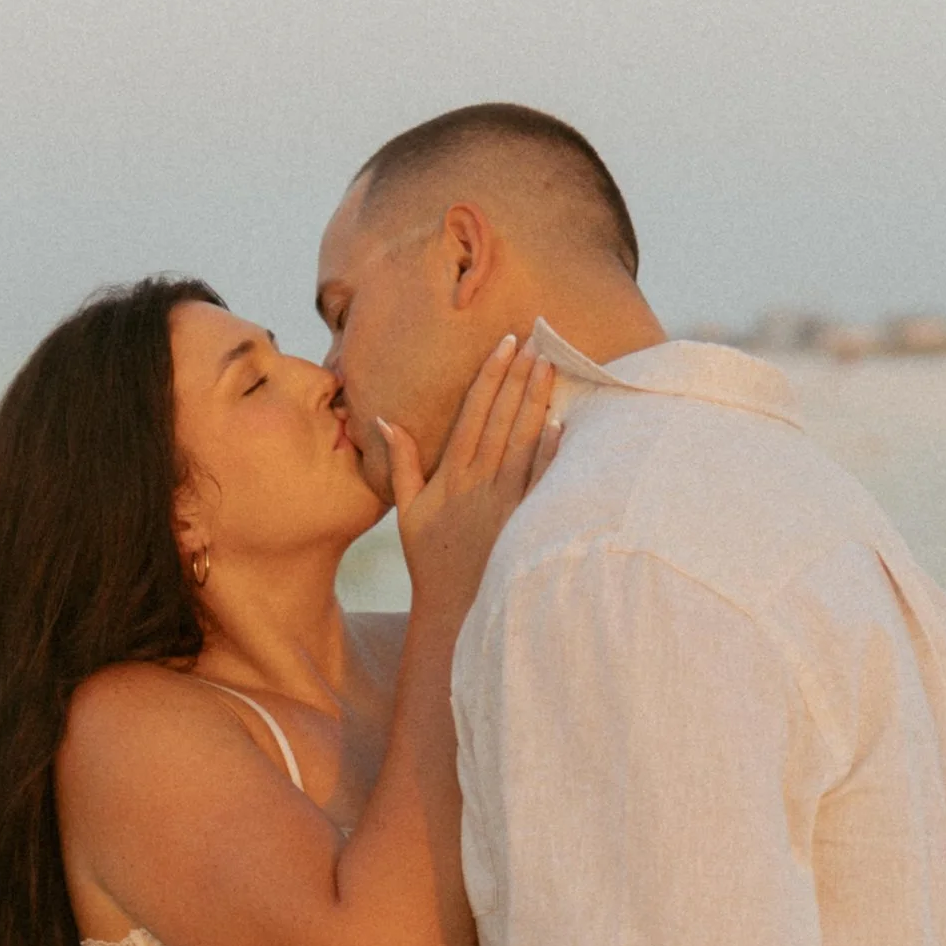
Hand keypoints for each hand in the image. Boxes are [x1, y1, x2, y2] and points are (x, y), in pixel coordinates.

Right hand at [381, 336, 560, 630]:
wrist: (455, 606)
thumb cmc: (430, 558)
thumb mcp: (406, 510)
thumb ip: (401, 463)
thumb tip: (385, 421)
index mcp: (451, 474)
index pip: (473, 412)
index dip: (490, 376)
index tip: (505, 344)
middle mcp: (478, 481)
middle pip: (501, 418)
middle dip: (519, 376)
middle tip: (537, 340)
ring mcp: (504, 501)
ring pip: (522, 441)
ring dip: (536, 402)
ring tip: (549, 366)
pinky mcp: (523, 520)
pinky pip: (539, 481)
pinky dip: (549, 453)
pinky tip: (560, 425)